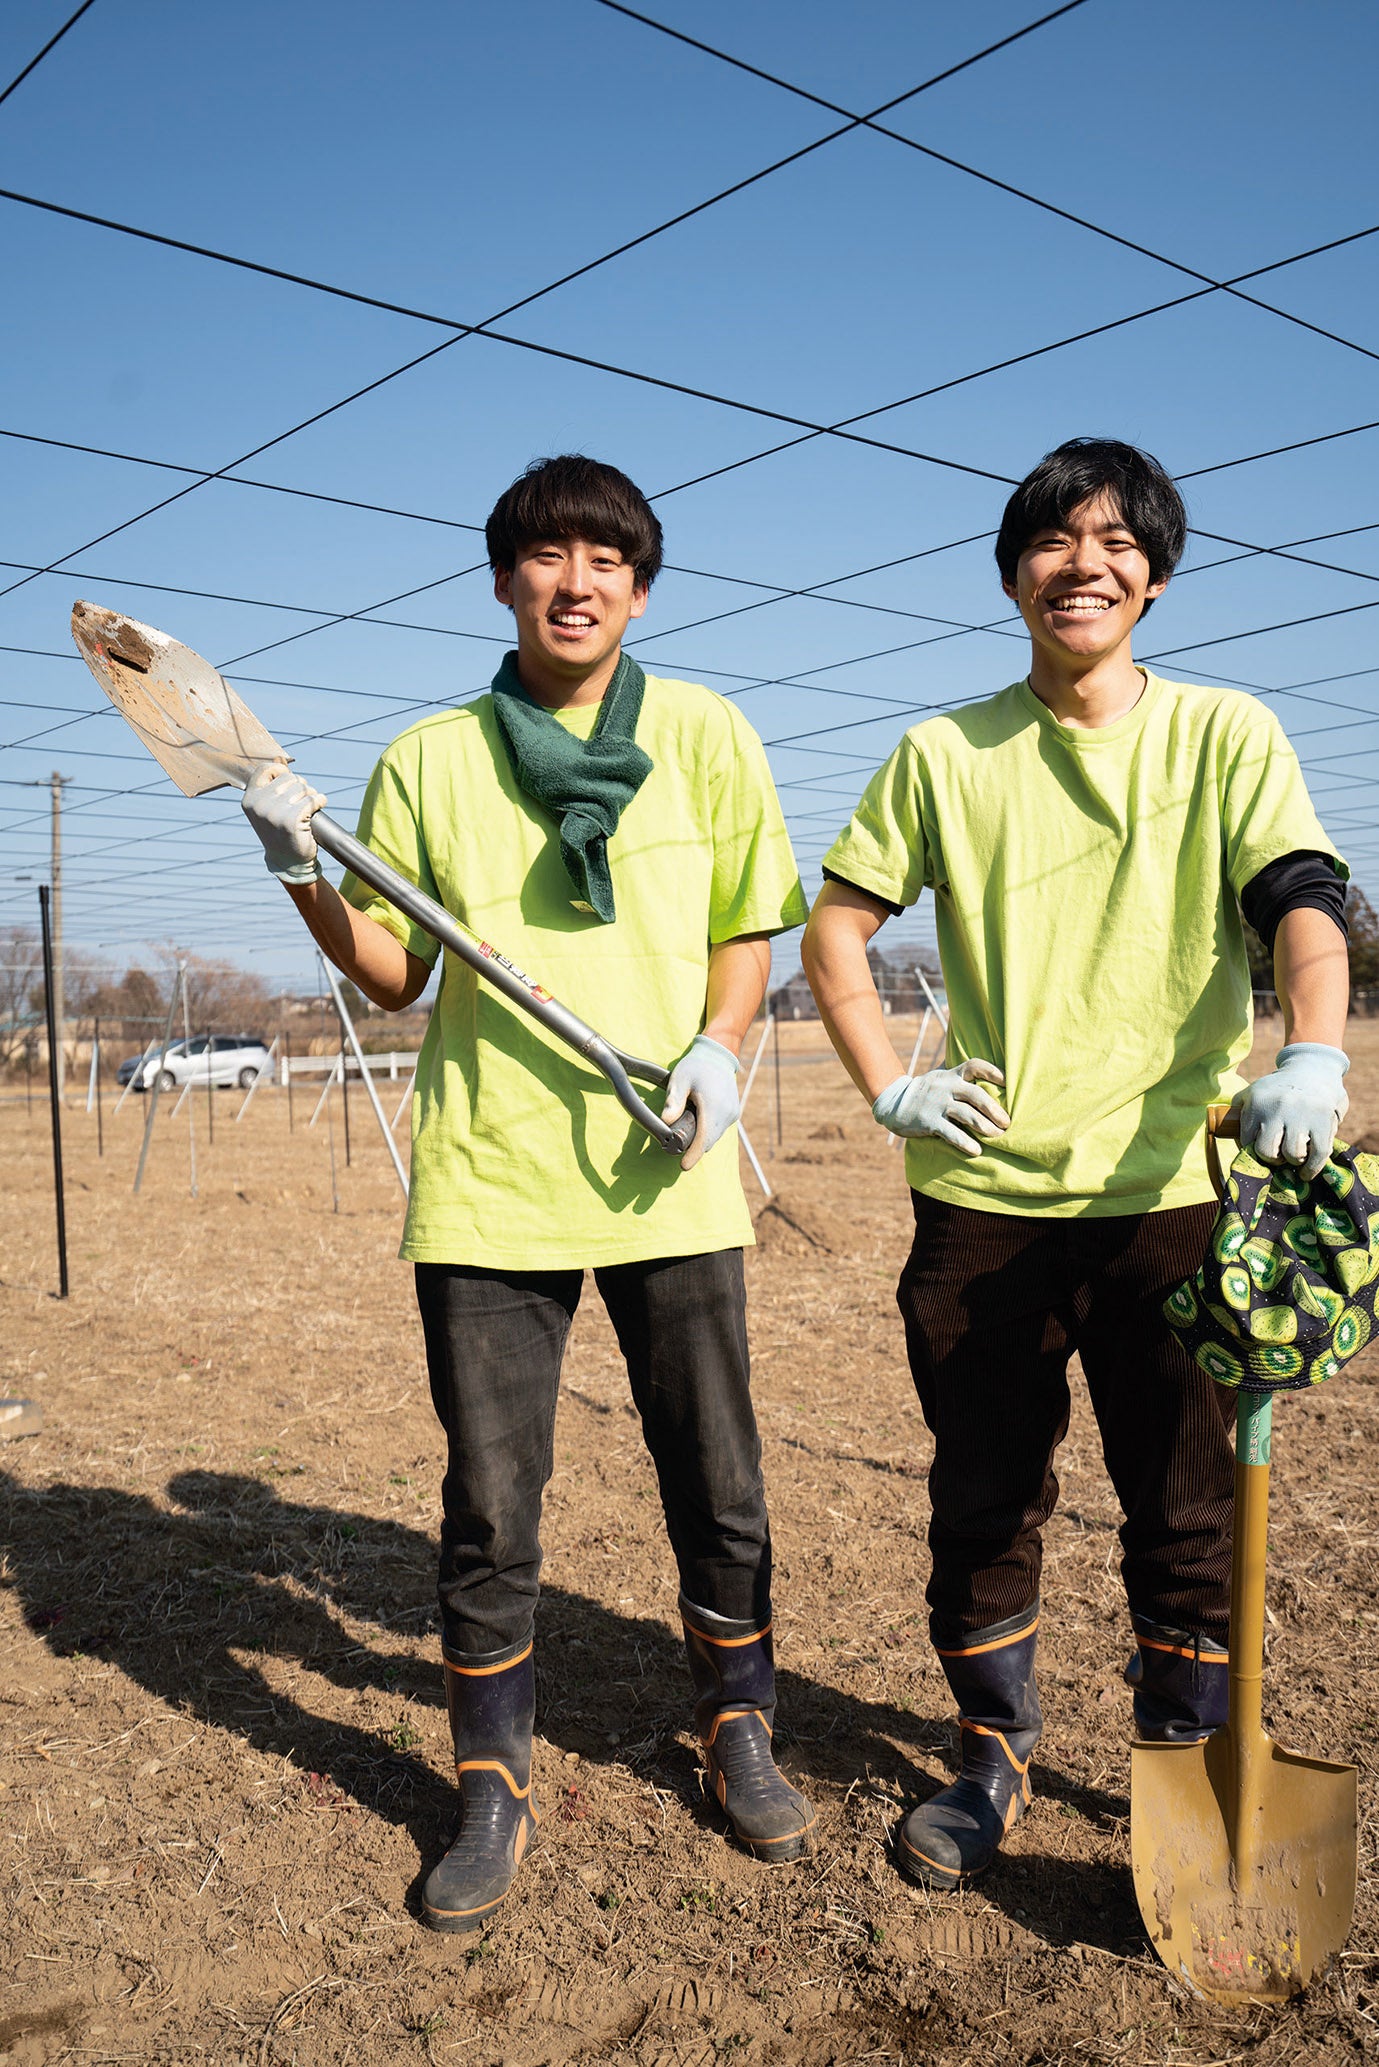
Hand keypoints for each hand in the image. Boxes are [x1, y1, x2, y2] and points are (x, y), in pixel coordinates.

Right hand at [242, 762, 325, 883]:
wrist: (288, 860)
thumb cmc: (280, 830)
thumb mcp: (269, 807)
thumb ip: (272, 784)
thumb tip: (279, 757)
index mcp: (250, 799)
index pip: (266, 768)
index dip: (281, 771)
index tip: (289, 784)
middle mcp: (259, 804)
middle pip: (290, 777)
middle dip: (300, 787)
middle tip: (299, 803)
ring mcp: (274, 812)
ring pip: (303, 787)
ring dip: (310, 795)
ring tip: (307, 810)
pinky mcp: (291, 820)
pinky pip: (313, 799)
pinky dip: (319, 801)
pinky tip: (317, 810)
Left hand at [663, 1034, 740, 1170]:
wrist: (718, 1054)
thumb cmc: (696, 1066)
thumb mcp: (679, 1079)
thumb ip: (673, 1101)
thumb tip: (666, 1122)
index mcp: (713, 1106)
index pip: (704, 1139)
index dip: (693, 1155)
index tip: (683, 1166)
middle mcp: (727, 1113)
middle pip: (709, 1141)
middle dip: (694, 1148)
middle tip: (677, 1149)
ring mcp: (732, 1113)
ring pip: (715, 1136)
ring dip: (702, 1138)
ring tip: (687, 1130)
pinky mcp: (734, 1112)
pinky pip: (719, 1128)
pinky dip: (709, 1130)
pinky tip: (698, 1120)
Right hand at [872, 1059, 1008, 1157]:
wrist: (893, 1104)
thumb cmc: (925, 1091)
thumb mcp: (939, 1076)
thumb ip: (958, 1073)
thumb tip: (983, 1070)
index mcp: (951, 1074)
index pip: (974, 1066)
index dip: (992, 1071)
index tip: (1007, 1082)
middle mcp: (945, 1087)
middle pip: (976, 1095)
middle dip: (994, 1109)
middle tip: (1007, 1122)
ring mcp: (937, 1104)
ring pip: (967, 1115)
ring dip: (985, 1127)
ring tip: (997, 1136)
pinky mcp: (929, 1122)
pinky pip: (951, 1133)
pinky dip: (965, 1143)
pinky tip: (976, 1151)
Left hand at [1232, 1042, 1348, 1180]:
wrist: (1313, 1069)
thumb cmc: (1277, 1089)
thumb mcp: (1253, 1092)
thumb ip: (1237, 1111)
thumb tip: (1228, 1137)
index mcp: (1257, 1103)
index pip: (1246, 1141)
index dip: (1252, 1152)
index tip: (1259, 1153)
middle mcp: (1277, 1108)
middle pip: (1267, 1151)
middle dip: (1272, 1159)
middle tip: (1277, 1157)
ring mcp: (1302, 1116)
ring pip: (1292, 1155)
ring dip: (1293, 1162)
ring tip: (1293, 1157)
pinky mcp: (1324, 1122)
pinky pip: (1317, 1155)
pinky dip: (1311, 1169)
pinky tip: (1306, 1172)